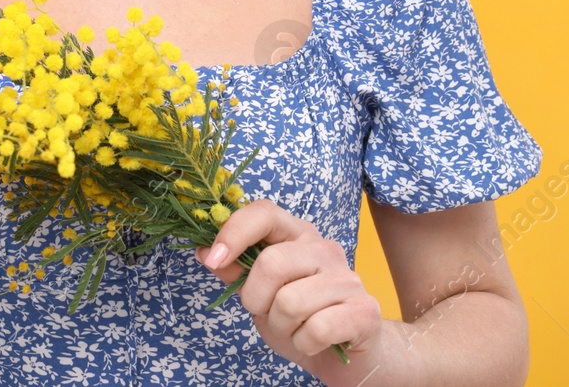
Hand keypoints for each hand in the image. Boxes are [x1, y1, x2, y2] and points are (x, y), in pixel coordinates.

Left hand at [197, 199, 384, 382]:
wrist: (344, 355)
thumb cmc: (298, 319)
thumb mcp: (260, 294)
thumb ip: (236, 271)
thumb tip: (204, 251)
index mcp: (298, 235)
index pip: (264, 212)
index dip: (233, 232)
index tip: (213, 259)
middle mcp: (325, 249)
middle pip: (271, 263)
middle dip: (256, 299)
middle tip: (267, 312)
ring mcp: (348, 278)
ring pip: (290, 303)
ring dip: (282, 327)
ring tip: (295, 328)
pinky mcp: (364, 310)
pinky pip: (316, 329)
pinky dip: (304, 344)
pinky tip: (314, 341)